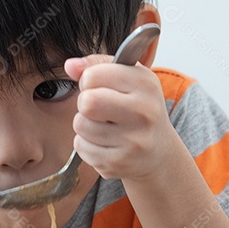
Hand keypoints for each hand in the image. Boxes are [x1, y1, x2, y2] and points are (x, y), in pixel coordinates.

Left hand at [64, 55, 178, 181]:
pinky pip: (81, 147)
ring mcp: (133, 141)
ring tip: (104, 126)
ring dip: (85, 124)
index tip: (100, 87)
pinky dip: (86, 144)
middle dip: (84, 103)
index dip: (89, 80)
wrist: (159, 153)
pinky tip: (105, 143)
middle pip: (87, 102)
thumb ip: (97, 66)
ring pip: (81, 125)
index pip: (93, 75)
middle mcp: (144, 112)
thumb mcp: (127, 79)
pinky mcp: (119, 162)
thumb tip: (70, 65)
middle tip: (97, 108)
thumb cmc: (137, 109)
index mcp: (146, 84)